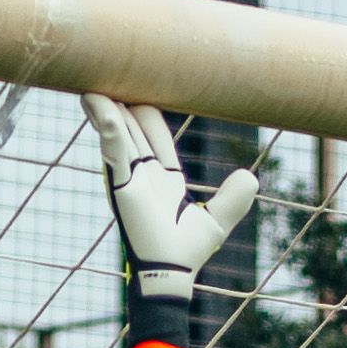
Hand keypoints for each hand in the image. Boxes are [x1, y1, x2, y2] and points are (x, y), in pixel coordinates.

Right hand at [88, 96, 263, 302]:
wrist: (172, 272)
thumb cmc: (188, 252)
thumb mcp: (218, 219)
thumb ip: (234, 198)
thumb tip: (251, 175)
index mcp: (163, 180)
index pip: (155, 139)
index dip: (149, 117)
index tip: (144, 91)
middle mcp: (143, 175)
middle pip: (132, 129)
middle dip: (124, 105)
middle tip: (114, 75)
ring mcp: (130, 177)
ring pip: (118, 133)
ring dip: (107, 108)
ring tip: (95, 82)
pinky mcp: (121, 183)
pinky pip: (113, 147)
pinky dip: (106, 124)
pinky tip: (98, 102)